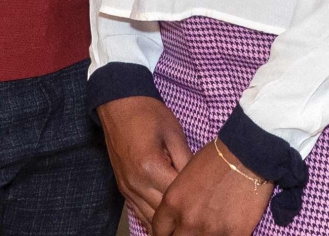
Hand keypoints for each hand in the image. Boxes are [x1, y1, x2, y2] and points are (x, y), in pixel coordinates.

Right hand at [97, 96, 192, 225]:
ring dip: (168, 222)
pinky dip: (154, 219)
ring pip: (151, 219)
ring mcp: (127, 188)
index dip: (195, 197)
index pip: (179, 195)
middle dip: (183, 213)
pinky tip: (168, 222)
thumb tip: (200, 182)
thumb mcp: (174, 132)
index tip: (210, 196)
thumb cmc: (148, 114)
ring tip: (187, 221)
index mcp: (151, 168)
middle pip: (165, 212)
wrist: (118, 105)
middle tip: (202, 211)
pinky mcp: (123, 189)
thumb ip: (187, 160)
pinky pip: (139, 213)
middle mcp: (137, 183)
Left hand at [151, 139, 273, 235]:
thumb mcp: (185, 176)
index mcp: (173, 203)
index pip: (159, 231)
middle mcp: (188, 220)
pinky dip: (224, 235)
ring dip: (203, 235)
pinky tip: (227, 228)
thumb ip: (179, 200)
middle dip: (181, 235)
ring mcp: (211, 230)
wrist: (246, 154)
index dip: (165, 233)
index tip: (172, 231)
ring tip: (211, 226)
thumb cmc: (215, 158)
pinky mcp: (234, 234)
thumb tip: (180, 216)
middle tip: (190, 230)